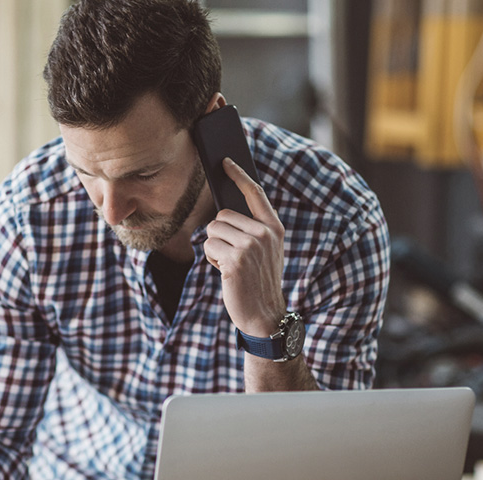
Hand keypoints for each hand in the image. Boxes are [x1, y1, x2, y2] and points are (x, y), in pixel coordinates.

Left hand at [204, 157, 286, 335]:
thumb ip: (253, 229)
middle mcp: (264, 234)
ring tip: (231, 265)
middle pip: (222, 216)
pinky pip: (208, 246)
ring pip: (212, 231)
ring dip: (215, 248)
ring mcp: (250, 247)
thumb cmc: (259, 281)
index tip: (225, 161)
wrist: (265, 315)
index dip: (238, 175)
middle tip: (234, 257)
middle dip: (220, 235)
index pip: (254, 193)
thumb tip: (225, 210)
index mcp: (274, 228)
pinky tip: (226, 273)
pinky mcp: (235, 260)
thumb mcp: (265, 251)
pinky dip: (211, 260)